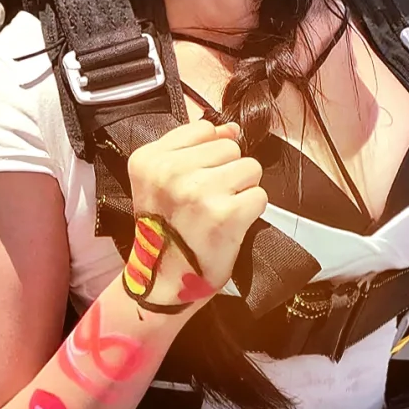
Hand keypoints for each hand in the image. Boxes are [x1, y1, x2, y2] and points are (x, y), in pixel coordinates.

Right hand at [127, 118, 265, 297]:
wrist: (164, 280)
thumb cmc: (166, 227)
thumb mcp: (161, 180)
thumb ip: (193, 146)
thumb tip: (233, 128)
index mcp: (149, 159)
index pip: (204, 129)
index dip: (208, 154)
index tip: (194, 179)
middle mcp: (170, 172)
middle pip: (229, 146)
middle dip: (227, 171)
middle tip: (208, 200)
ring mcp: (198, 192)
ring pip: (249, 167)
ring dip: (242, 189)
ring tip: (220, 210)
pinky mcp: (225, 215)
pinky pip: (259, 194)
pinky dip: (251, 210)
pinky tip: (230, 224)